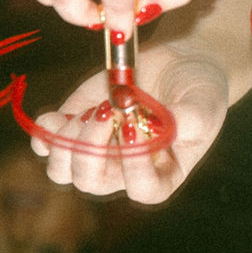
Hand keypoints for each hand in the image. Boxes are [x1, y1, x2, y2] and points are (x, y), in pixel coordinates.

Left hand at [29, 50, 229, 203]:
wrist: (181, 63)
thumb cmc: (201, 90)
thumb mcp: (205, 104)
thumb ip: (189, 120)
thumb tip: (160, 128)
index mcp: (162, 174)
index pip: (143, 189)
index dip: (134, 169)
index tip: (136, 131)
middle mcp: (125, 170)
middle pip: (91, 181)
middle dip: (91, 147)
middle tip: (109, 111)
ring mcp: (98, 150)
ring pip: (62, 170)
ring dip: (68, 141)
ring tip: (96, 109)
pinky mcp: (77, 127)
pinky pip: (46, 145)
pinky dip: (47, 131)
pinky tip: (60, 114)